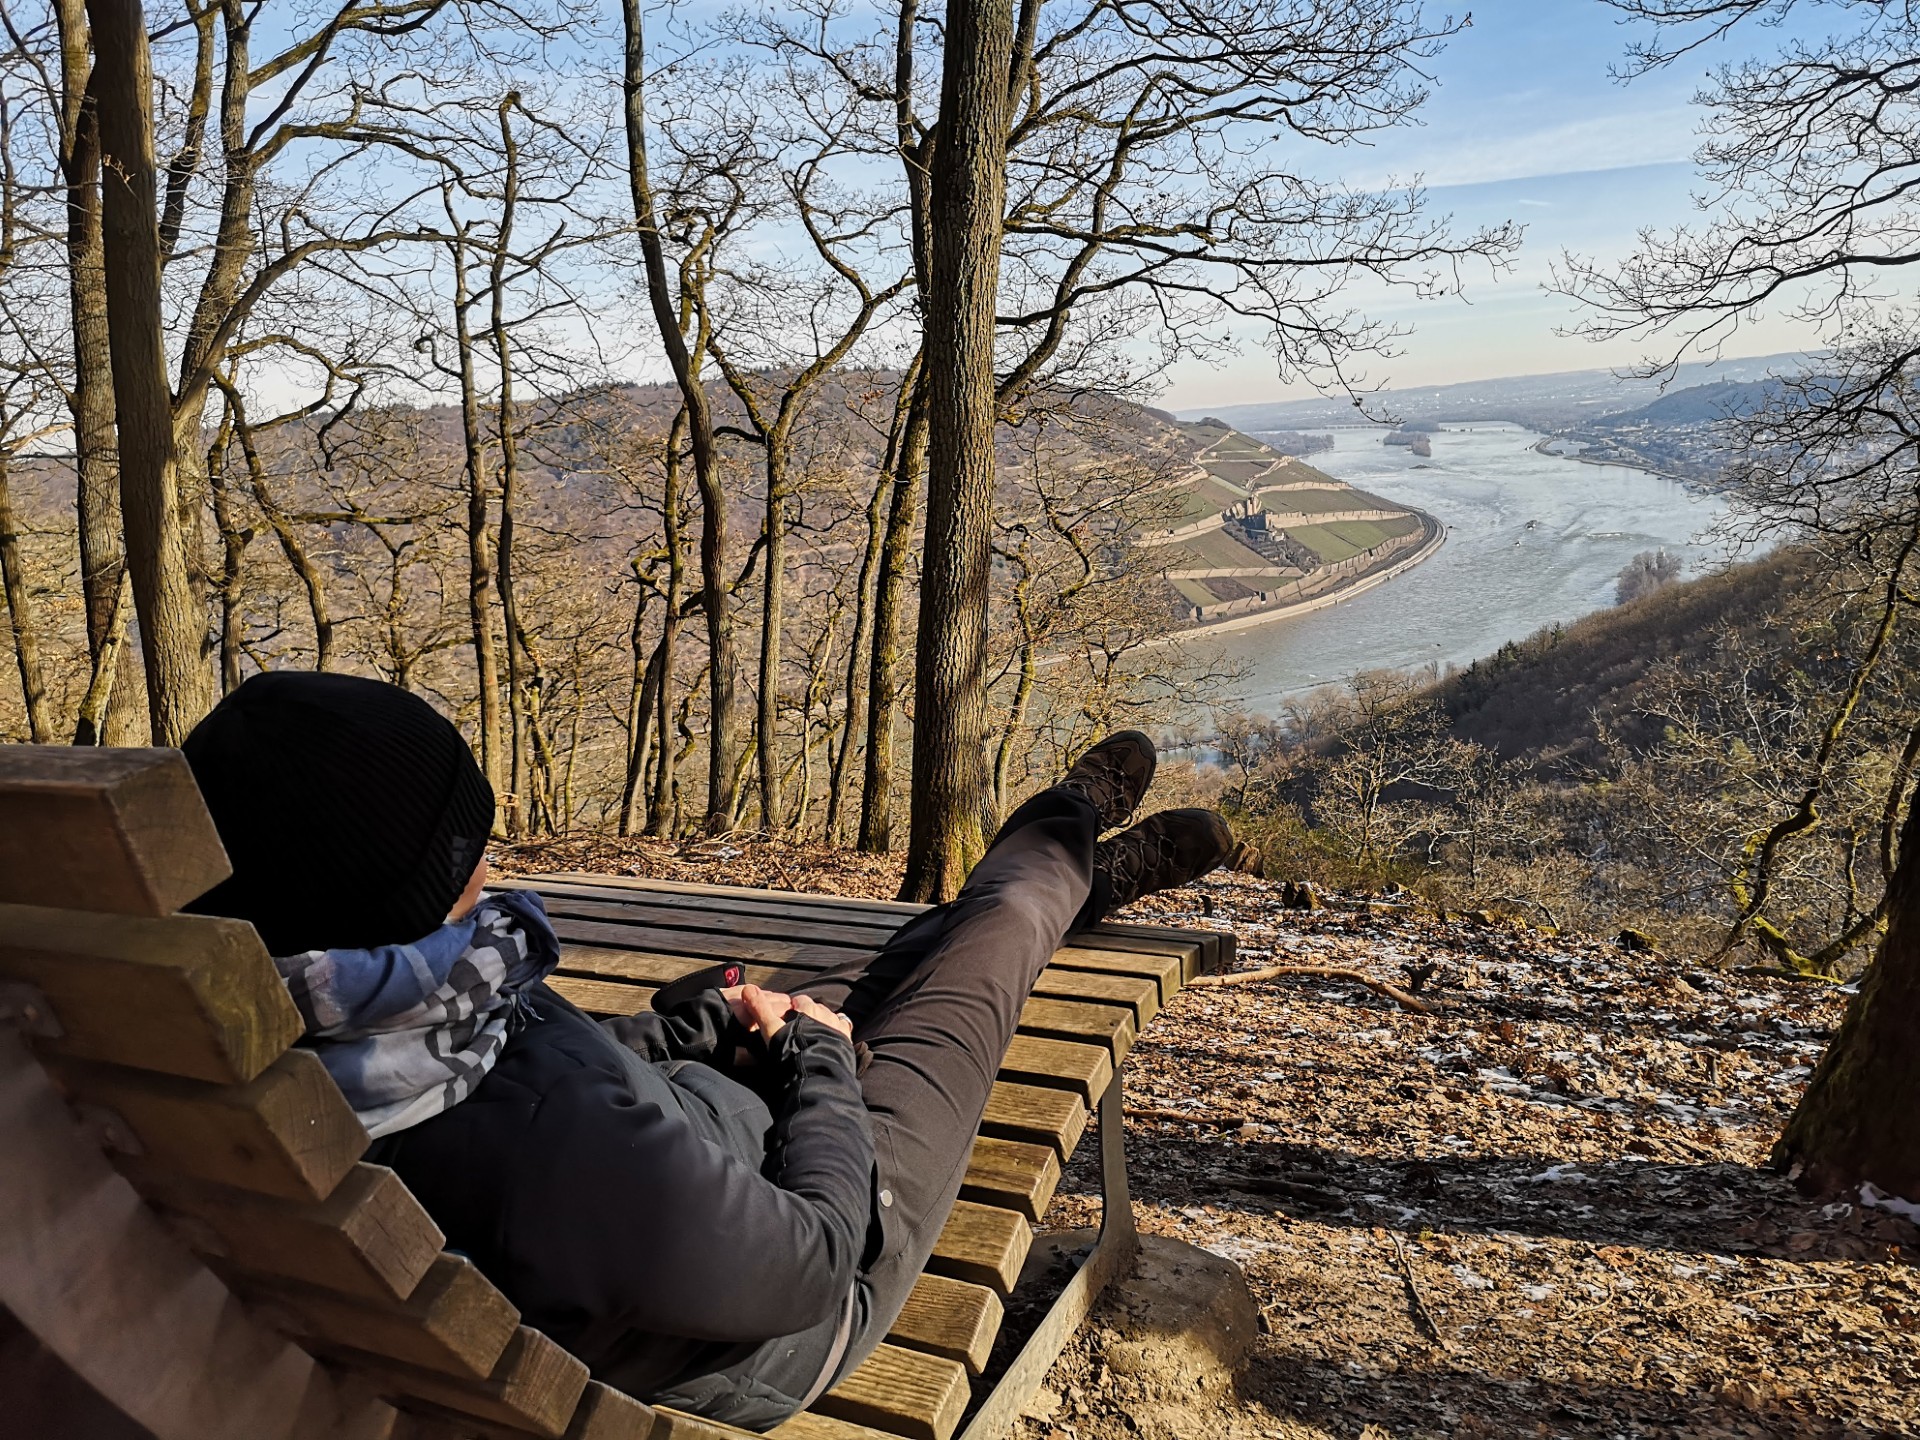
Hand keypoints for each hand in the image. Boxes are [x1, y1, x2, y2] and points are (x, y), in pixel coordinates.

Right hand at [720, 985, 851, 1041]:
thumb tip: (747, 988)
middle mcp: (824, 1011)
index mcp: (806, 1006)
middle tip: (796, 1031)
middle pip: (813, 1008)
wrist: (815, 1072)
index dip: (790, 1010)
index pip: (797, 1000)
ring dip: (821, 1023)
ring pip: (827, 1017)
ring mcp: (836, 1024)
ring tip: (811, 1038)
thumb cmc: (791, 1050)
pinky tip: (829, 1038)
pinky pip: (843, 1027)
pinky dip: (836, 1029)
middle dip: (806, 1015)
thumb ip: (760, 1009)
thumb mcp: (771, 1029)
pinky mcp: (846, 1037)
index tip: (785, 1022)